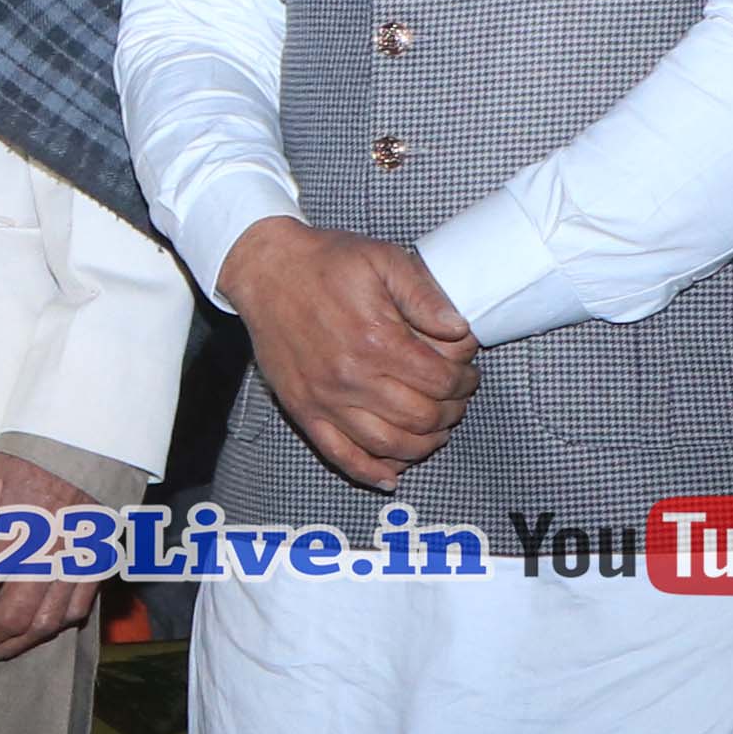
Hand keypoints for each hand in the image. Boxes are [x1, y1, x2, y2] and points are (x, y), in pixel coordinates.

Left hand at [0, 446, 100, 661]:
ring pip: (45, 624)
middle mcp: (47, 555)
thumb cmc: (26, 464)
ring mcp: (74, 566)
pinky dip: (51, 628)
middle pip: (13, 616)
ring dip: (14, 644)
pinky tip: (30, 631)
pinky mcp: (94, 569)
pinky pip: (75, 612)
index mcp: (16, 530)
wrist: (80, 452)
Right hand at [218, 216, 474, 492]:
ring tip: (433, 427)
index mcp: (376, 340)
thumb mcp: (384, 260)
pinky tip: (391, 473)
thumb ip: (425, 295)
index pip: (441, 381)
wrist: (265, 269)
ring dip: (423, 444)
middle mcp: (351, 377)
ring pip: (388, 445)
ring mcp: (324, 399)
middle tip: (455, 398)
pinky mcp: (302, 409)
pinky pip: (339, 455)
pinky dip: (370, 472)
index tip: (467, 372)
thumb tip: (460, 330)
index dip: (465, 380)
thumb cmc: (326, 263)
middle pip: (422, 417)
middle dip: (451, 411)